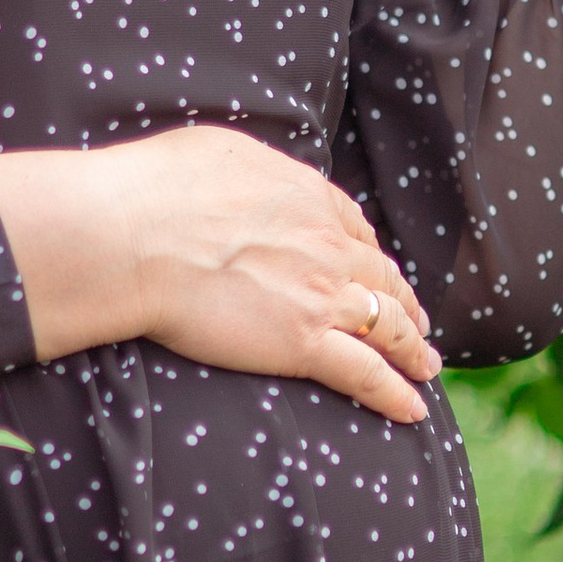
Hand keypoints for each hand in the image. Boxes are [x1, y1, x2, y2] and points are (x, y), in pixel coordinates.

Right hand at [0, 128, 441, 422]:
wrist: (137, 236)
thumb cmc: (157, 189)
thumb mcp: (218, 152)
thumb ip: (250, 168)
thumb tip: (247, 175)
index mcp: (306, 196)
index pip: (353, 227)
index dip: (368, 253)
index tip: (374, 269)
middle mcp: (327, 244)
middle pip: (381, 278)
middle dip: (404, 302)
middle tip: (416, 324)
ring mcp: (321, 295)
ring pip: (387, 326)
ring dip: (413, 350)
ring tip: (426, 368)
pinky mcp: (305, 342)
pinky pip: (366, 373)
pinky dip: (395, 393)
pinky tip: (413, 410)